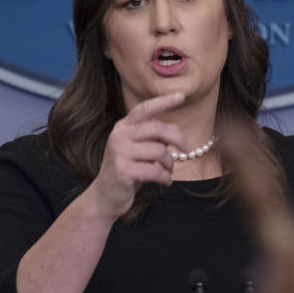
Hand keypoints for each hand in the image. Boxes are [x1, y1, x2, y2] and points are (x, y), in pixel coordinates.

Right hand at [85, 93, 189, 219]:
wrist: (105, 197)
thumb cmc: (127, 171)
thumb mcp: (138, 149)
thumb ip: (151, 138)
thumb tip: (175, 130)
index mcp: (123, 127)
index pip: (145, 109)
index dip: (164, 101)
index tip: (182, 96)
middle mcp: (119, 136)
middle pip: (158, 128)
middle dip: (178, 139)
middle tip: (187, 150)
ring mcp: (119, 153)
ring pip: (160, 151)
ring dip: (170, 164)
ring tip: (167, 172)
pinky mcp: (123, 171)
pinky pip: (155, 171)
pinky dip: (165, 178)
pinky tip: (164, 182)